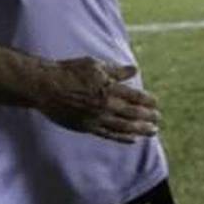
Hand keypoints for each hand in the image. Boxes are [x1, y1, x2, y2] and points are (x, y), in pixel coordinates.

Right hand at [35, 60, 159, 143]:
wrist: (45, 87)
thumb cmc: (68, 72)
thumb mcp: (93, 65)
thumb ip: (115, 70)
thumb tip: (134, 70)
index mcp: (108, 88)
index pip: (135, 96)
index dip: (148, 101)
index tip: (156, 103)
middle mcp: (105, 105)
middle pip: (133, 114)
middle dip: (148, 117)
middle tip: (158, 119)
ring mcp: (96, 118)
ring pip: (124, 127)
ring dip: (140, 130)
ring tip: (152, 132)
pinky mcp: (87, 127)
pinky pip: (109, 135)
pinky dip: (123, 138)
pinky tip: (132, 139)